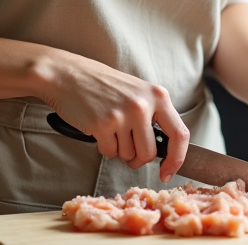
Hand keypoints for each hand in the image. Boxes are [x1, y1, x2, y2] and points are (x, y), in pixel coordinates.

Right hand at [44, 53, 189, 182]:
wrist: (67, 74)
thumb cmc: (102, 85)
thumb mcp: (138, 92)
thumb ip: (154, 116)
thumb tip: (166, 150)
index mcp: (158, 95)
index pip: (180, 134)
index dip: (176, 159)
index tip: (167, 172)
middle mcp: (143, 105)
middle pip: (150, 153)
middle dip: (137, 157)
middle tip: (125, 143)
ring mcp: (123, 115)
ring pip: (129, 156)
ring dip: (118, 149)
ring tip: (109, 127)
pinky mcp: (103, 124)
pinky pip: (110, 153)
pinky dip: (103, 146)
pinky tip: (97, 128)